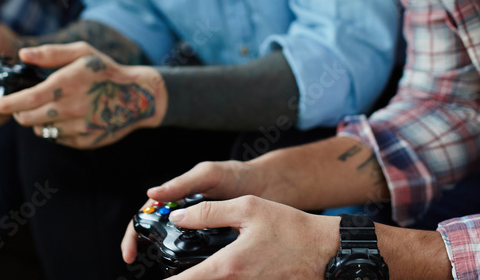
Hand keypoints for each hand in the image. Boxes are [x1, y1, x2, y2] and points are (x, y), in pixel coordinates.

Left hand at [0, 42, 165, 148]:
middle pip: (28, 118)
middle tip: (24, 103)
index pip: (27, 99)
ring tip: (52, 107)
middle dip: (18, 112)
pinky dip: (55, 129)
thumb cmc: (106, 71)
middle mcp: (72, 108)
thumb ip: (50, 54)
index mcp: (68, 84)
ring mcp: (79, 128)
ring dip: (37, 121)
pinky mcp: (84, 141)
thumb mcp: (82, 52)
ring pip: (41, 129)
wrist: (138, 97)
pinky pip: (57, 138)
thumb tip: (22, 55)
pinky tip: (68, 116)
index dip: (5, 104)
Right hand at [122, 160, 272, 261]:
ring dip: (170, 260)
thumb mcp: (208, 175)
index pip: (146, 216)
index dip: (134, 234)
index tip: (130, 254)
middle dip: (147, 251)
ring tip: (172, 274)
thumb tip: (152, 194)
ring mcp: (200, 231)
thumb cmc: (237, 175)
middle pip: (157, 236)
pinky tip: (198, 273)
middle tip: (143, 267)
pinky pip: (199, 257)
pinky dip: (194, 266)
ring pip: (176, 249)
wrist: (270, 188)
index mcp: (177, 198)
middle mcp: (185, 216)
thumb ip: (183, 183)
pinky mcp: (216, 244)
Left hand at [154, 197, 338, 279]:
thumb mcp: (248, 208)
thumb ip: (209, 212)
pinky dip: (221, 278)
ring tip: (194, 265)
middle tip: (175, 266)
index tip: (152, 277)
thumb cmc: (291, 228)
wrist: (327, 252)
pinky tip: (219, 267)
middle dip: (182, 278)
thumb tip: (178, 217)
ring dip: (202, 275)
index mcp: (227, 267)